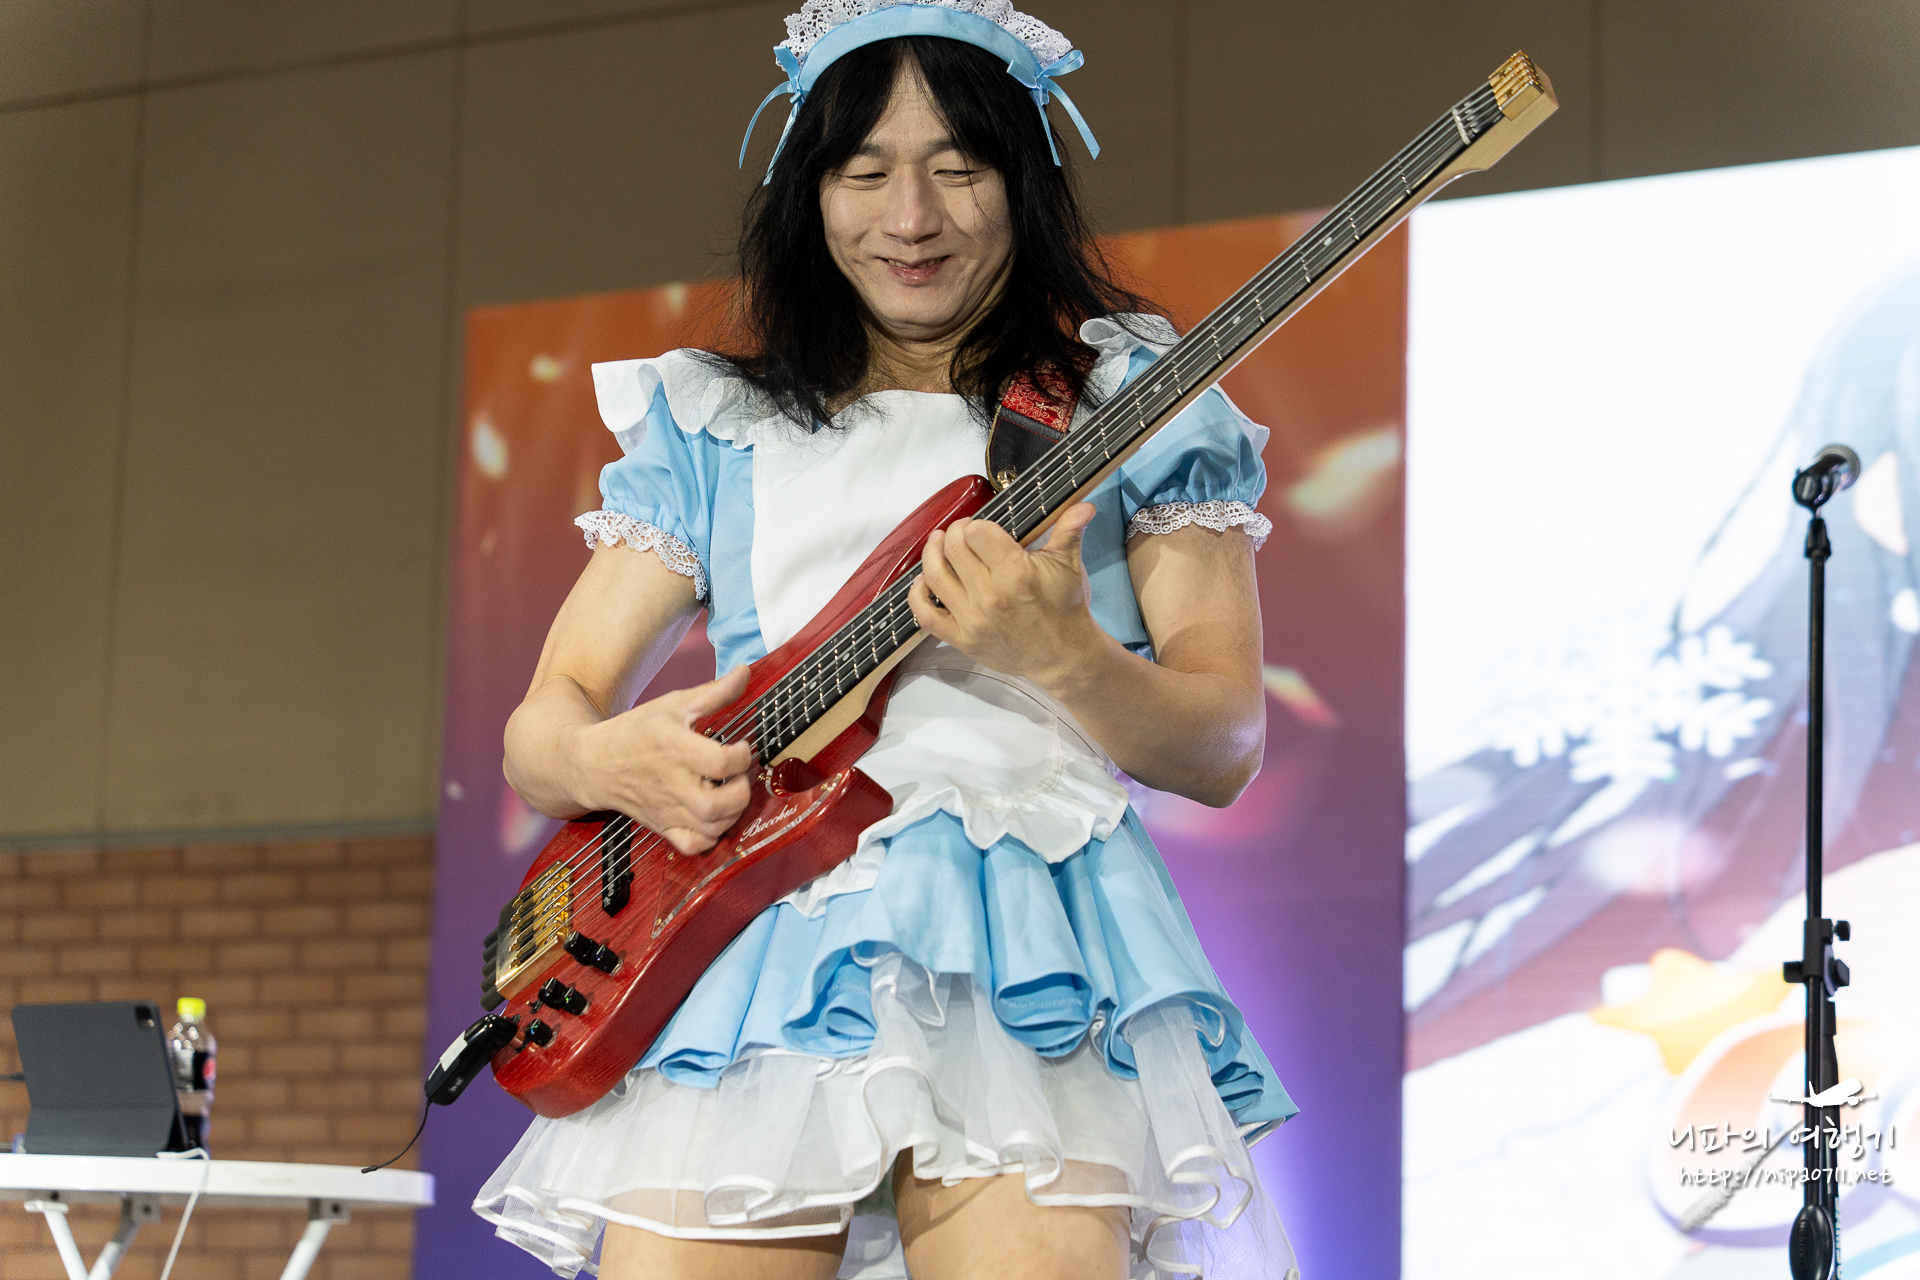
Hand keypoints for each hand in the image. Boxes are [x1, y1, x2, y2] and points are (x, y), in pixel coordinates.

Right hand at [569, 665, 753, 853]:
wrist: (592, 763)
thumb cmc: (635, 731)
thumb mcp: (673, 704)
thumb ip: (714, 692)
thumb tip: (745, 671)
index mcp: (673, 748)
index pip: (719, 762)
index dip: (742, 755)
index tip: (741, 746)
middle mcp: (670, 783)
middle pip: (717, 805)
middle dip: (741, 792)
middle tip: (739, 777)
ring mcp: (666, 809)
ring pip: (711, 828)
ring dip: (733, 814)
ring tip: (731, 793)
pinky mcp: (662, 827)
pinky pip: (693, 846)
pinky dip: (712, 837)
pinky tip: (715, 817)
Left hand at [906, 502, 1109, 694]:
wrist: (1064, 656)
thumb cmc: (1065, 609)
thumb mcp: (1069, 566)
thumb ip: (1070, 531)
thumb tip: (1084, 505)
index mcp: (1016, 573)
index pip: (976, 532)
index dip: (974, 524)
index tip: (979, 526)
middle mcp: (991, 596)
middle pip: (953, 548)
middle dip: (954, 533)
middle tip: (960, 533)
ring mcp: (974, 620)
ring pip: (934, 576)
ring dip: (931, 553)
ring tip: (938, 544)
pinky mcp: (963, 639)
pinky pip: (926, 616)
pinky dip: (917, 596)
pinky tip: (922, 581)